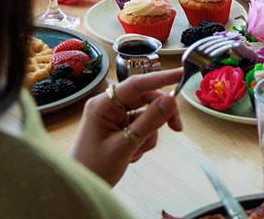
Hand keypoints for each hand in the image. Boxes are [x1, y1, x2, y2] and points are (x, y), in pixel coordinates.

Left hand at [71, 69, 183, 185]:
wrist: (82, 190)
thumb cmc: (95, 169)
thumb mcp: (125, 146)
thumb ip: (150, 121)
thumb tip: (172, 100)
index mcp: (103, 104)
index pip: (137, 85)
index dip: (161, 77)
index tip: (182, 73)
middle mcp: (109, 105)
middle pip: (146, 98)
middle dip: (161, 114)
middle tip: (177, 128)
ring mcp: (115, 116)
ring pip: (147, 113)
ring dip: (150, 132)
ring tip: (137, 152)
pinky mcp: (121, 127)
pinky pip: (143, 125)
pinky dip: (144, 139)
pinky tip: (133, 154)